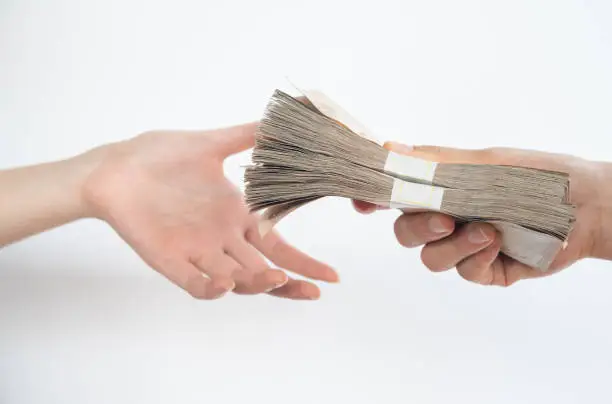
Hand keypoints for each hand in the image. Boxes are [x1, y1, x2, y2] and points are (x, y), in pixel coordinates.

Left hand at [82, 123, 337, 299]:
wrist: (116, 167)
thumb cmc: (161, 156)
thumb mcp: (211, 143)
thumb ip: (248, 134)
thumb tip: (285, 115)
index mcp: (237, 216)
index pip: (278, 246)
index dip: (304, 262)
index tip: (331, 275)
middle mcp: (222, 239)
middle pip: (263, 271)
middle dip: (289, 283)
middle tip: (314, 291)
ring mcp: (197, 252)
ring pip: (235, 281)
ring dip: (256, 283)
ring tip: (273, 276)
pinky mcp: (170, 261)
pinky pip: (195, 284)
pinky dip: (211, 288)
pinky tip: (224, 283)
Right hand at [354, 143, 611, 285]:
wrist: (583, 209)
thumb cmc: (535, 176)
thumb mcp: (483, 165)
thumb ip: (434, 164)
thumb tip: (387, 149)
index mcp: (440, 187)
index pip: (395, 194)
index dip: (374, 199)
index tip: (365, 204)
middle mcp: (446, 216)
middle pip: (405, 231)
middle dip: (419, 227)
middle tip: (445, 219)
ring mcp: (463, 245)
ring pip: (429, 257)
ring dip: (453, 245)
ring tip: (487, 231)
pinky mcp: (482, 269)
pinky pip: (462, 271)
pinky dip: (476, 258)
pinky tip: (497, 244)